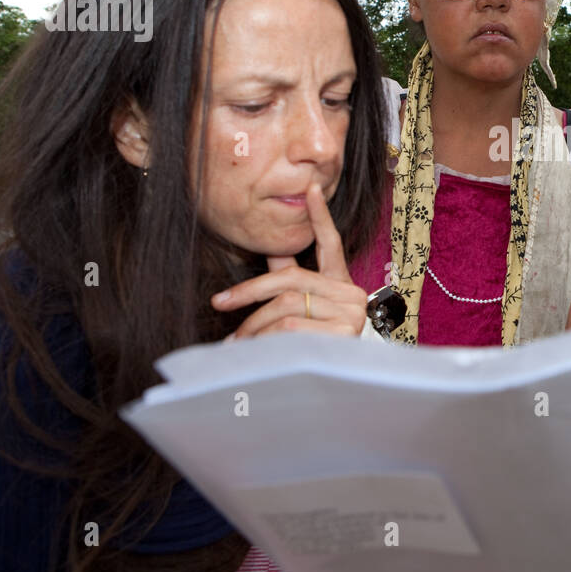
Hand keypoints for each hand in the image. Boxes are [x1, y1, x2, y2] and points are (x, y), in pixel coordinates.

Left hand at [211, 181, 366, 337]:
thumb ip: (290, 283)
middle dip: (249, 289)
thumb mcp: (308, 313)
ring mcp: (350, 312)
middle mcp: (350, 293)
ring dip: (253, 325)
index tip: (311, 188)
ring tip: (236, 343)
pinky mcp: (344, 332)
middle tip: (220, 302)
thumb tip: (270, 254)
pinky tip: (254, 351)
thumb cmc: (322, 346)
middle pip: (290, 279)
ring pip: (286, 306)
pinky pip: (291, 328)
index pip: (331, 244)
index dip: (320, 217)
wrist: (349, 383)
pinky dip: (265, 339)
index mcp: (341, 283)